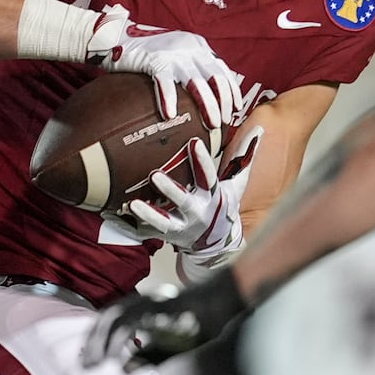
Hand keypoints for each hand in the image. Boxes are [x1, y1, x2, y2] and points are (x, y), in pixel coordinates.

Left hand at [81, 270, 250, 369]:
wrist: (225, 300)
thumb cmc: (198, 322)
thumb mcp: (169, 346)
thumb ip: (147, 357)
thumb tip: (123, 370)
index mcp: (143, 307)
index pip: (109, 319)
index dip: (94, 337)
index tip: (86, 359)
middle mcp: (146, 300)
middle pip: (110, 315)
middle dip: (94, 340)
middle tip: (86, 364)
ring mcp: (157, 302)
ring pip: (121, 316)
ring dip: (106, 340)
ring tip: (99, 361)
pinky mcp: (168, 307)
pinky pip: (141, 320)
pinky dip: (126, 338)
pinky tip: (120, 355)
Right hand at [85, 5, 241, 129]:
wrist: (116, 37)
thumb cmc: (147, 52)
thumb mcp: (177, 54)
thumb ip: (192, 67)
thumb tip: (209, 94)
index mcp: (198, 46)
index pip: (222, 69)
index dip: (232, 90)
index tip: (236, 109)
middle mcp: (190, 47)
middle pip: (215, 77)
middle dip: (223, 102)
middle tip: (223, 121)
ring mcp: (173, 53)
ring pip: (196, 82)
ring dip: (207, 105)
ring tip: (211, 124)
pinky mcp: (153, 59)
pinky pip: (165, 83)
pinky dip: (169, 100)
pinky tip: (171, 115)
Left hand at [115, 127, 262, 266]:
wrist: (216, 244)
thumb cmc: (222, 207)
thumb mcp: (237, 186)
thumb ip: (245, 159)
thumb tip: (260, 131)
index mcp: (212, 197)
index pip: (208, 177)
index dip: (202, 161)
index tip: (194, 142)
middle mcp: (197, 213)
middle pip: (184, 201)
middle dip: (171, 190)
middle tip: (156, 175)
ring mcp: (181, 227)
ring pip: (163, 222)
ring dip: (148, 214)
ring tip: (133, 204)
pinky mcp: (165, 236)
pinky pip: (146, 233)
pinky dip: (130, 226)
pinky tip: (114, 215)